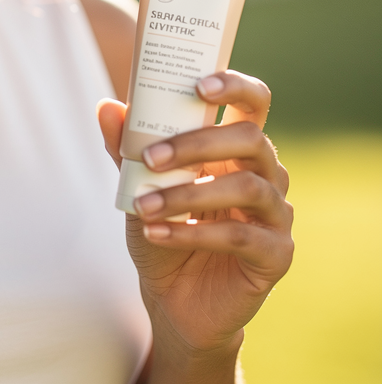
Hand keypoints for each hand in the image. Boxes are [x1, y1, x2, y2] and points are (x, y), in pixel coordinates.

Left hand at [98, 71, 293, 368]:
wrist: (173, 298)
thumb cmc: (162, 228)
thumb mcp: (137, 185)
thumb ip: (125, 148)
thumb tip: (107, 106)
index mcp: (236, 148)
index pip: (254, 103)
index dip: (236, 86)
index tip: (200, 85)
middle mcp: (266, 175)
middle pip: (251, 139)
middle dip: (198, 143)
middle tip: (151, 158)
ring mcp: (277, 215)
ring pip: (246, 187)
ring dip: (187, 194)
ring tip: (144, 205)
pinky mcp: (277, 255)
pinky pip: (241, 237)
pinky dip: (193, 233)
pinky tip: (156, 233)